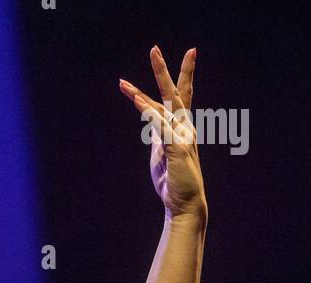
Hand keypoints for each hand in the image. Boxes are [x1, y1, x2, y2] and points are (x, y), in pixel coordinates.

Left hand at [119, 46, 206, 221]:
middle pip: (174, 92)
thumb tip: (151, 124)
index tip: (166, 58)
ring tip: (124, 84)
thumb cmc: (174, 182)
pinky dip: (148, 113)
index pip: (175, 98)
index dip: (171, 79)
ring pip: (163, 106)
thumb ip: (158, 135)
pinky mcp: (176, 148)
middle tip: (153, 49)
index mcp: (179, 128)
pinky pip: (160, 126)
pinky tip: (137, 102)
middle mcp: (183, 128)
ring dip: (142, 94)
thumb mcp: (162, 153)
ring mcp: (181, 136)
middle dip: (164, 71)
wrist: (185, 204)